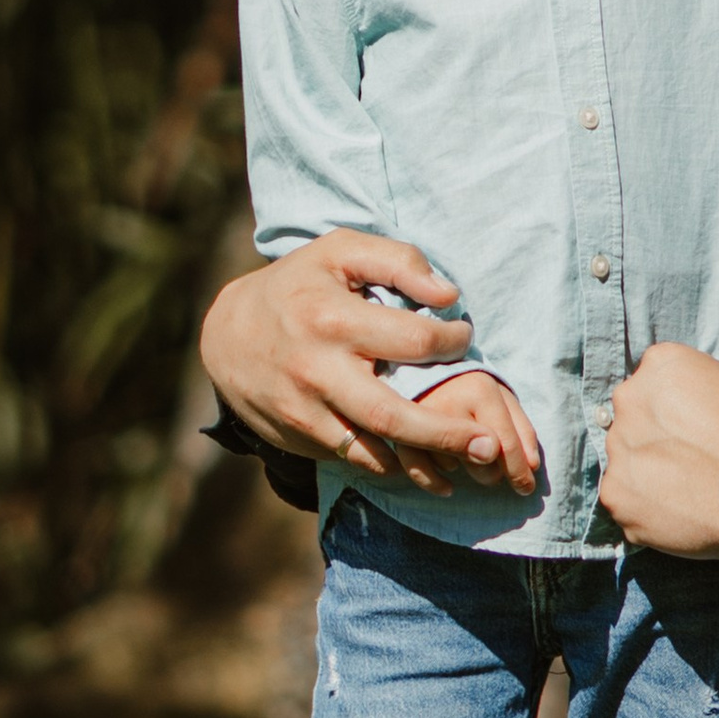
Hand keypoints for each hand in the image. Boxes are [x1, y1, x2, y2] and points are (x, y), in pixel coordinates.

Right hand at [199, 232, 480, 489]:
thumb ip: (398, 261)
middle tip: (492, 446)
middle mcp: (317, 371)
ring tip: (467, 466)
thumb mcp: (340, 251)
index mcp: (333, 319)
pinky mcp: (298, 436)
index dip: (452, 341)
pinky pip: (352, 459)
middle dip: (447, 435)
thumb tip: (448, 295)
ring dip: (424, 464)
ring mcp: (305, 410)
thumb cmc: (299, 284)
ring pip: (373, 451)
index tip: (463, 337)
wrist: (226, 334)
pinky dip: (391, 465)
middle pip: (392, 416)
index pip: (412, 341)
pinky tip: (421, 464)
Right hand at [412, 367, 543, 496]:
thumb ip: (521, 428)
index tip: (526, 489)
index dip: (519, 472)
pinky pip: (420, 472)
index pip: (505, 444)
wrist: (419, 364)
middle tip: (488, 457)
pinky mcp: (398, 431)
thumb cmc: (468, 384)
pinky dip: (435, 483)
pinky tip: (448, 487)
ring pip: (454, 468)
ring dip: (463, 467)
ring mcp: (420, 419)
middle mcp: (449, 404)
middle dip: (492, 469)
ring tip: (461, 450)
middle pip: (482, 464)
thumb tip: (532, 466)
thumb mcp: (501, 396)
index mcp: (480, 390)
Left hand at [600, 335, 718, 556]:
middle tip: (701, 459)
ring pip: (630, 459)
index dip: (687, 410)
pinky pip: (624, 499)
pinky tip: (680, 511)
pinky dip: (645, 507)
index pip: (662, 385)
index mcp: (664, 365)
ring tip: (692, 488)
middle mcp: (630, 400)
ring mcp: (620, 450)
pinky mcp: (616, 495)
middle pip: (639, 419)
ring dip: (653, 472)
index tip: (711, 429)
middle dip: (664, 437)